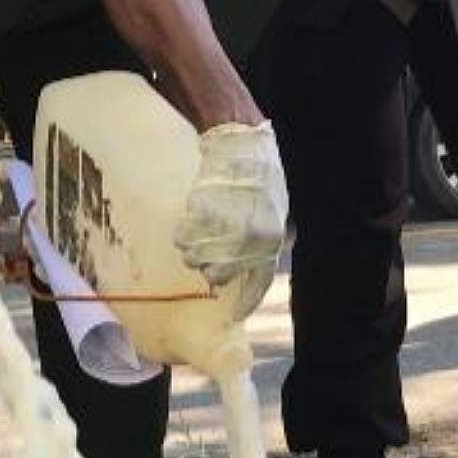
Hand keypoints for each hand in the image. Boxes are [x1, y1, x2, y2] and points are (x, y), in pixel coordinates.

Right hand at [174, 121, 287, 319]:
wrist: (240, 141)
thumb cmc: (258, 175)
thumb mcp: (274, 210)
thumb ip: (263, 240)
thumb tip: (246, 267)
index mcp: (271, 238)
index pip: (258, 281)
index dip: (246, 301)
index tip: (235, 316)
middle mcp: (249, 238)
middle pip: (217, 276)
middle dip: (209, 267)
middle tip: (206, 252)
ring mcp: (223, 225)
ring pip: (194, 258)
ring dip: (192, 248)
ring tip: (199, 228)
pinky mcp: (202, 212)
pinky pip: (183, 235)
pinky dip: (184, 229)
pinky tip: (192, 214)